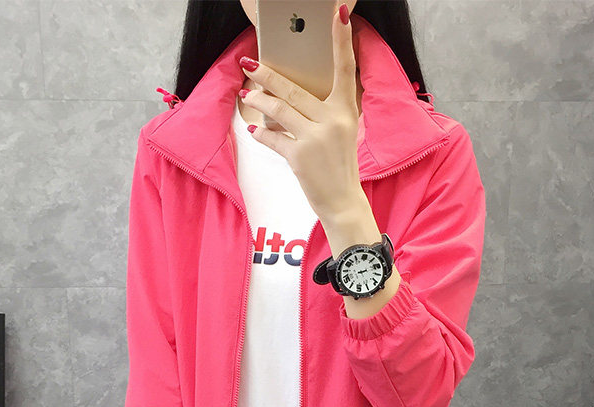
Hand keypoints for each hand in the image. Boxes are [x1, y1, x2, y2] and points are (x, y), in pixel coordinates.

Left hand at [238, 2, 361, 218]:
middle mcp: (332, 120)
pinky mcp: (299, 157)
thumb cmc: (340, 166)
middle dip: (267, 75)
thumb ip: (323, 112)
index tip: (338, 13)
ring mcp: (315, 138)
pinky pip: (273, 137)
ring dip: (258, 101)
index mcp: (346, 110)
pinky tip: (255, 129)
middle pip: (294, 89)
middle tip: (250, 63)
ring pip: (279, 109)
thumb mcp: (341, 133)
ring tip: (247, 95)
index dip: (342, 40)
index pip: (345, 68)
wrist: (343, 201)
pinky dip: (262, 134)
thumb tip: (289, 96)